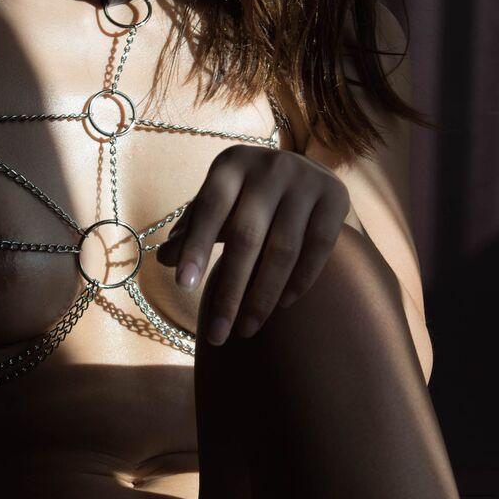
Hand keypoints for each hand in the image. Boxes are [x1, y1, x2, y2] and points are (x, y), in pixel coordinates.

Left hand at [155, 145, 350, 343]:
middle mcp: (270, 167)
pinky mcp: (335, 199)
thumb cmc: (249, 197)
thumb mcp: (218, 204)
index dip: (196, 248)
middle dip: (229, 291)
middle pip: (246, 237)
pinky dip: (299, 281)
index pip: (209, 210)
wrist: (307, 175)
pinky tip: (282, 305)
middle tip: (216, 335)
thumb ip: (193, 229)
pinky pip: (317, 249)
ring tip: (246, 330)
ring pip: (283, 250)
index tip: (184, 287)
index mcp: (232, 164)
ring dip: (263, 297)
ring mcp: (306, 181)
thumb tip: (163, 259)